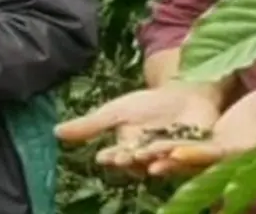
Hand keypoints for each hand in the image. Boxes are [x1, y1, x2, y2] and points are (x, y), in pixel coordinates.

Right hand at [54, 85, 221, 177]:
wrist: (183, 94)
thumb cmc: (148, 105)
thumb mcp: (116, 112)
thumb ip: (90, 125)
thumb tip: (55, 132)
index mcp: (131, 153)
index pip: (119, 156)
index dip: (114, 156)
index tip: (105, 156)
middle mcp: (152, 160)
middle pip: (143, 161)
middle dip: (135, 160)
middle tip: (128, 157)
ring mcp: (176, 157)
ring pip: (166, 161)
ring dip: (159, 162)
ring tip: (151, 160)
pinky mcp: (200, 152)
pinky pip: (192, 155)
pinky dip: (184, 154)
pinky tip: (177, 151)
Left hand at [140, 84, 255, 174]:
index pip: (234, 156)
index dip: (211, 158)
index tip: (186, 155)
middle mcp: (237, 160)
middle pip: (206, 165)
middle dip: (183, 166)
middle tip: (157, 165)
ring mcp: (219, 157)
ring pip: (189, 162)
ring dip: (167, 162)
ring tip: (143, 161)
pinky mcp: (205, 149)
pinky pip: (182, 151)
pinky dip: (163, 152)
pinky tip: (141, 153)